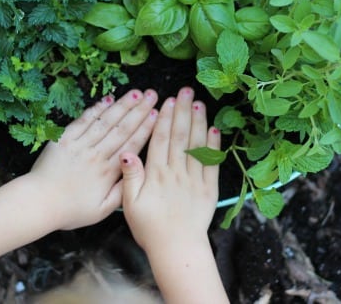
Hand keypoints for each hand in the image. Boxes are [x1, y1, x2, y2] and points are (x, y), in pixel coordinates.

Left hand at [30, 88, 158, 229]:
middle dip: (140, 110)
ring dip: (122, 105)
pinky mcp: (64, 138)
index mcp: (109, 172)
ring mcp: (80, 144)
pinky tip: (108, 100)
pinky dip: (96, 109)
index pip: (133, 144)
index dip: (146, 128)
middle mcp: (97, 154)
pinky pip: (83, 121)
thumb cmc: (71, 210)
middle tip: (152, 95)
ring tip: (136, 93)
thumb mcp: (102, 210)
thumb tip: (138, 176)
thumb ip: (122, 192)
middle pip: (122, 128)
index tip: (157, 114)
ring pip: (106, 121)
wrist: (38, 203)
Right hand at [120, 86, 220, 252]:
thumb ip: (130, 177)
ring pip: (196, 146)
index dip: (164, 118)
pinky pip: (212, 164)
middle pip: (180, 136)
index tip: (168, 100)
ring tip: (200, 103)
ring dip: (199, 122)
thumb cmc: (150, 228)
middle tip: (186, 91)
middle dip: (183, 111)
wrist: (177, 249)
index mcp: (156, 174)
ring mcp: (195, 180)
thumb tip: (126, 152)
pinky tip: (214, 130)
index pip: (161, 139)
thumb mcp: (130, 204)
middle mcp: (177, 172)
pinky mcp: (209, 189)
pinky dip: (214, 146)